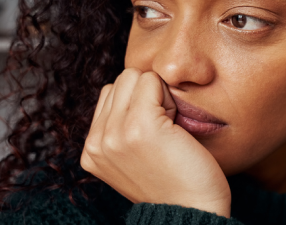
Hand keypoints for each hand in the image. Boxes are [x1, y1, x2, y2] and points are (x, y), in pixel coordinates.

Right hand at [80, 69, 230, 216]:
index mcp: (92, 150)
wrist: (193, 213)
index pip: (110, 94)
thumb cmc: (177, 183)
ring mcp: (114, 133)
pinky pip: (152, 80)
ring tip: (168, 131)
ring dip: (158, 95)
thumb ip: (121, 129)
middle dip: (147, 96)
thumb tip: (133, 90)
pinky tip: (176, 129)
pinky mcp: (140, 125)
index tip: (154, 137)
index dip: (139, 105)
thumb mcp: (134, 159)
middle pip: (121, 80)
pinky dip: (170, 98)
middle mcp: (96, 142)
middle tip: (164, 132)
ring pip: (134, 75)